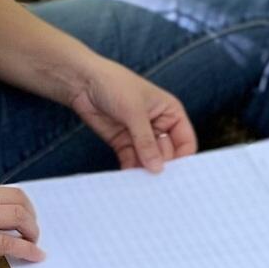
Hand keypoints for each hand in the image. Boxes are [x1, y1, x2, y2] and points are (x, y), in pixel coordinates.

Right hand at [0, 172, 43, 267]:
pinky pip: (5, 242)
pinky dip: (26, 248)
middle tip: (30, 224)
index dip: (5, 201)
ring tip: (35, 239)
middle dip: (28, 210)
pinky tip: (36, 255)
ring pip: (14, 216)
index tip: (9, 212)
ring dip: (31, 228)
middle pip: (12, 197)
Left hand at [55, 53, 196, 171]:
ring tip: (141, 185)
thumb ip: (146, 141)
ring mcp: (141, 135)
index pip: (185, 141)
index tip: (176, 176)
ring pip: (149, 160)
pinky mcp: (123, 142)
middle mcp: (159, 125)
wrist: (82, 82)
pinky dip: (130, 170)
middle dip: (162, 168)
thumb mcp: (134, 112)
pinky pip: (132, 161)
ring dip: (145, 172)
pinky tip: (128, 180)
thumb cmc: (114, 84)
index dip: (183, 159)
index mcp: (171, 113)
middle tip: (157, 185)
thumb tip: (157, 168)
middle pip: (167, 154)